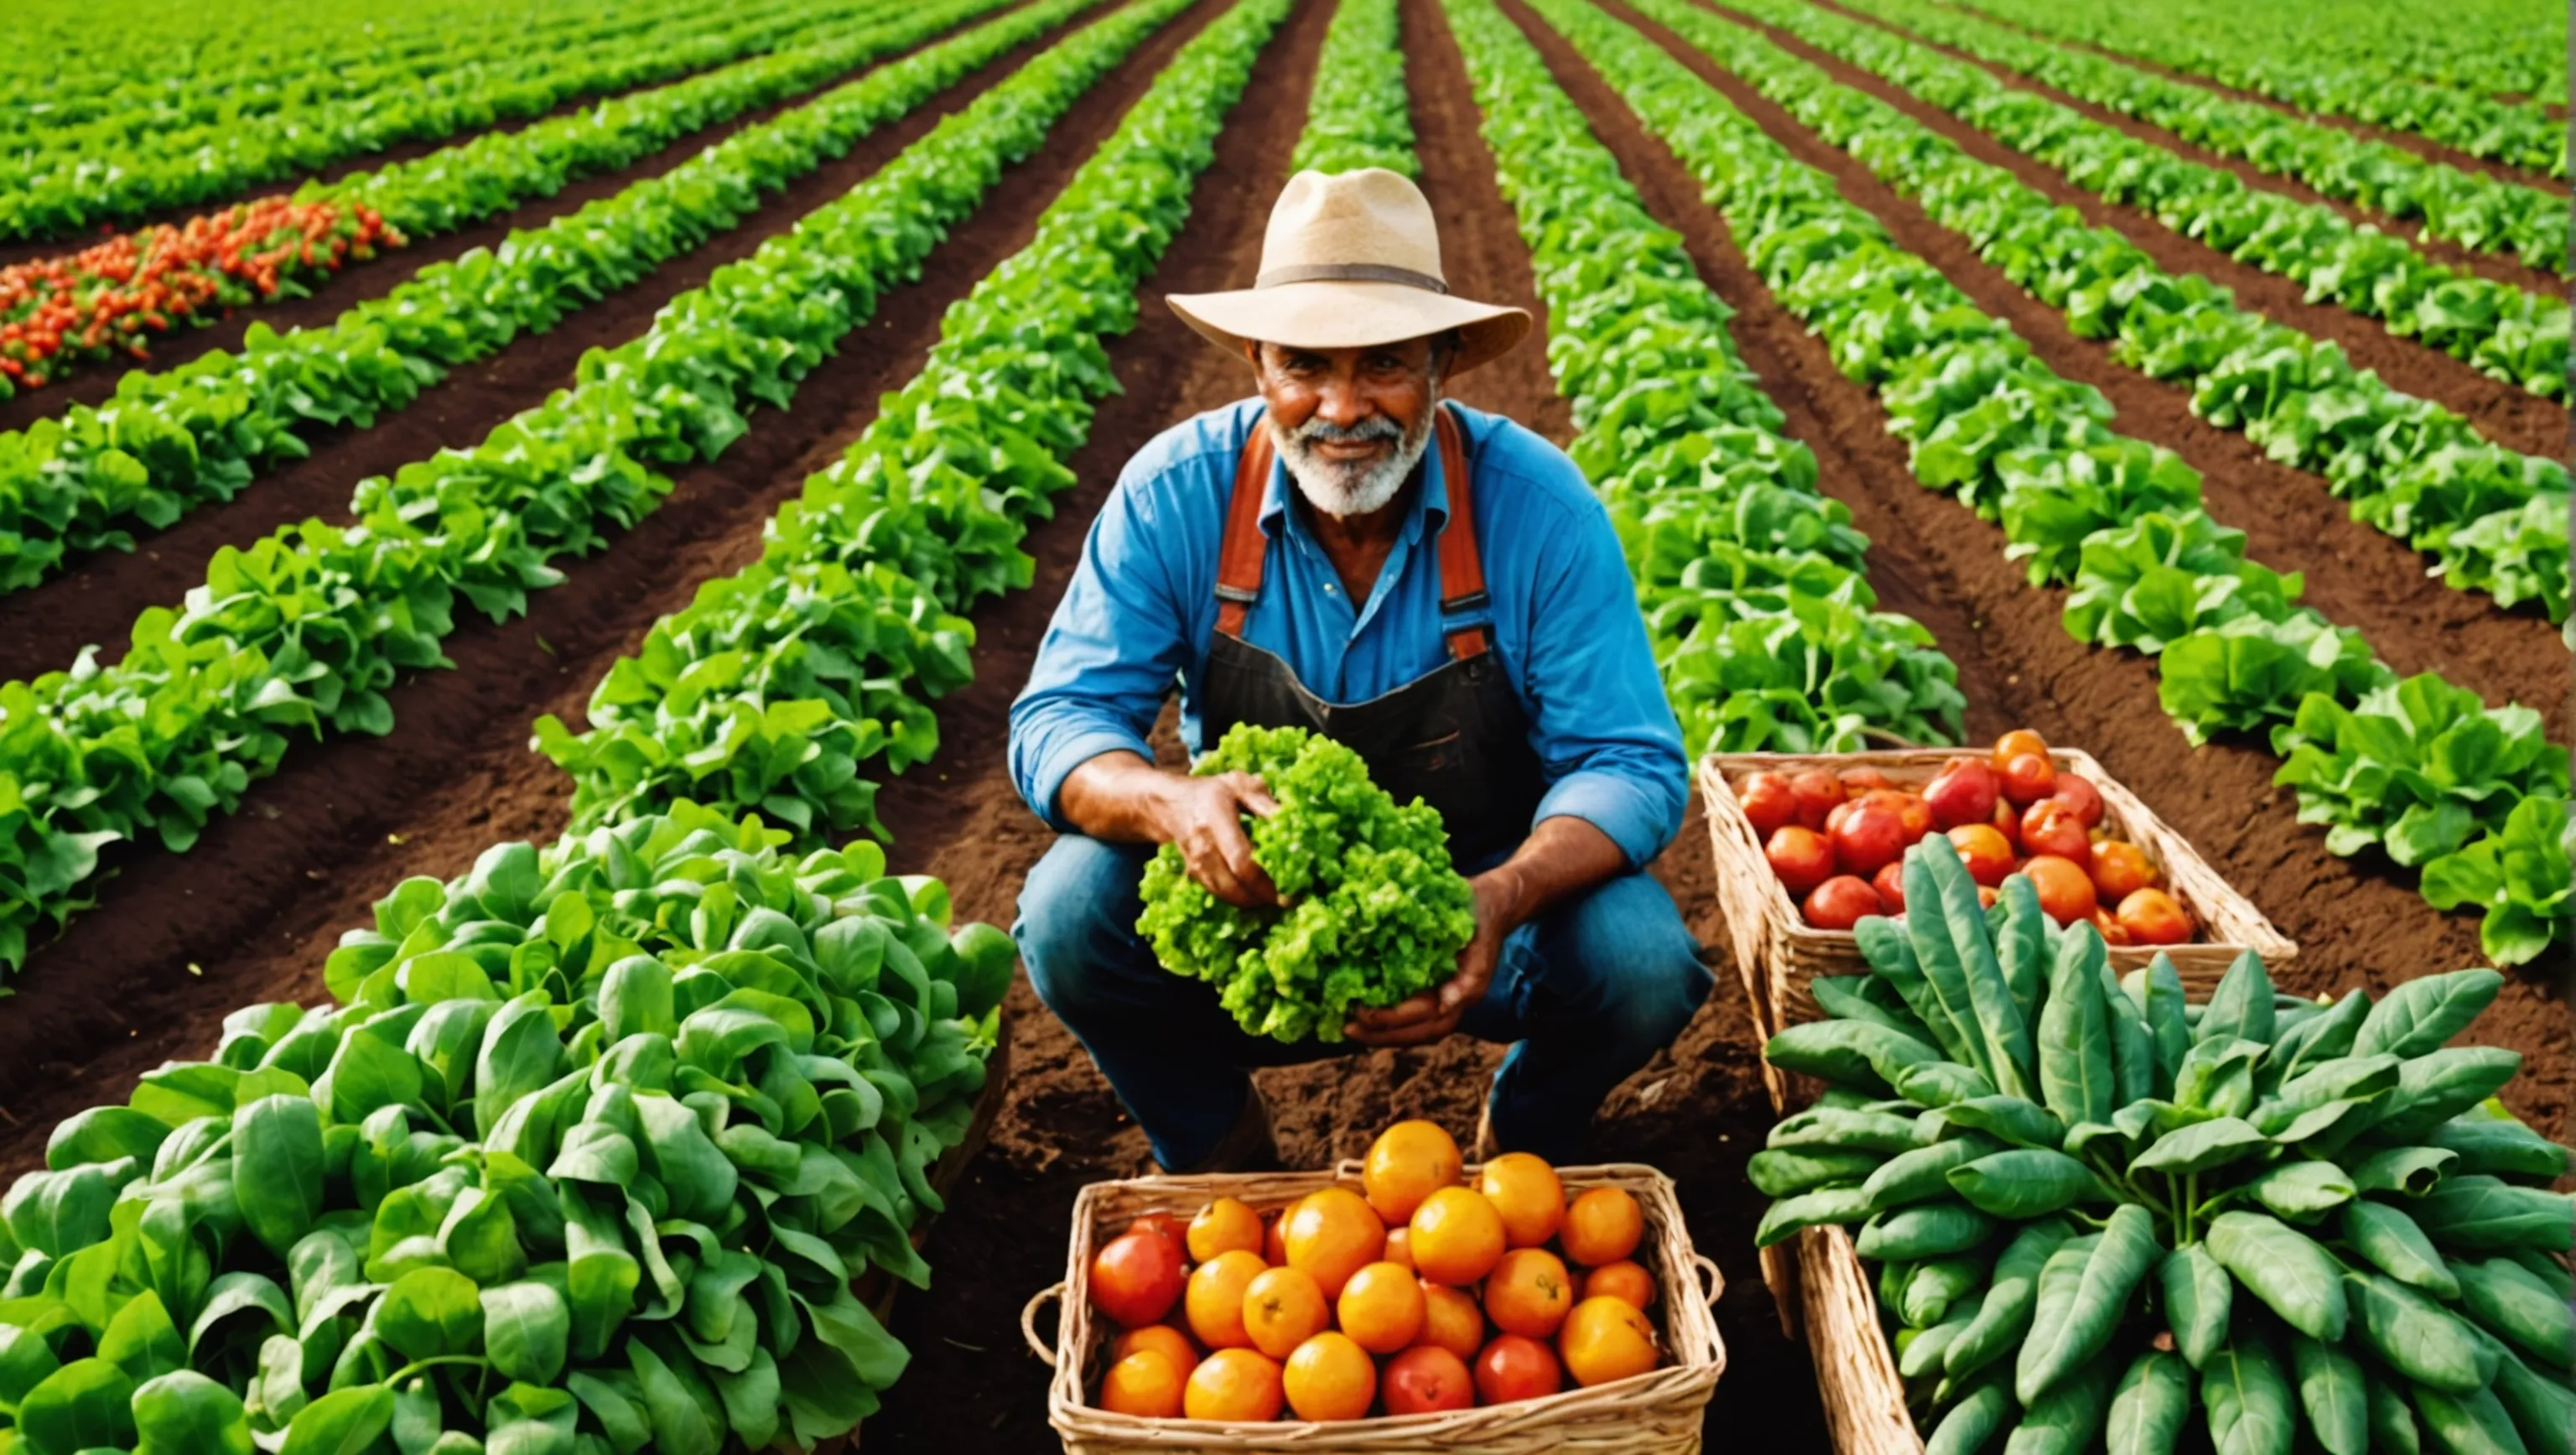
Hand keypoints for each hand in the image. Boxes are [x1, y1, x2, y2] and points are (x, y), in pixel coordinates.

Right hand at [1161, 771, 1281, 908]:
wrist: (1170, 802)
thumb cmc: (1211, 791)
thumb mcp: (1238, 785)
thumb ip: (1264, 803)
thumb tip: (1292, 818)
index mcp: (1216, 819)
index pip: (1240, 860)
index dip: (1264, 879)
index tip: (1287, 886)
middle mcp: (1202, 845)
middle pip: (1233, 884)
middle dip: (1262, 896)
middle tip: (1288, 900)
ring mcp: (1195, 862)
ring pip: (1225, 893)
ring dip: (1251, 901)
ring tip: (1276, 899)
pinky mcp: (1194, 873)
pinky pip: (1218, 893)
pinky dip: (1238, 898)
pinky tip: (1256, 896)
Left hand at [1345, 869, 1520, 1047]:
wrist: (1488, 903)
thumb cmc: (1480, 919)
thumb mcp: (1480, 939)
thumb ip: (1472, 976)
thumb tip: (1447, 1003)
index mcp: (1462, 994)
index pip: (1425, 1016)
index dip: (1393, 1019)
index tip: (1363, 1012)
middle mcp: (1449, 1002)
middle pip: (1415, 1031)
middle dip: (1381, 1034)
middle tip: (1347, 1028)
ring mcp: (1439, 999)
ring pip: (1410, 1029)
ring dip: (1379, 1032)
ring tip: (1347, 1027)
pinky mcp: (1427, 989)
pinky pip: (1406, 1014)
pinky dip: (1383, 1019)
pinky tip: (1358, 1015)